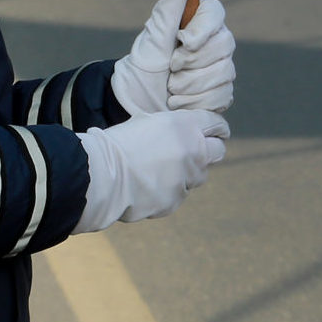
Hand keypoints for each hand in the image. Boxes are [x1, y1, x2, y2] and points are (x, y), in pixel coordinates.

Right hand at [73, 110, 229, 233]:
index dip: (216, 128)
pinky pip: (178, 194)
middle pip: (217, 150)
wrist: (104, 175)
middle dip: (210, 149)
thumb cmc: (118, 142)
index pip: (217, 124)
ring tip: (159, 169)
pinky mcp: (176, 201)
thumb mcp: (146, 121)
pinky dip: (168, 191)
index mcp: (186, 126)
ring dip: (186, 172)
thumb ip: (171, 128)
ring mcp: (187, 179)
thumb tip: (180, 135)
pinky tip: (147, 185)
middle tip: (194, 151)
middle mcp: (194, 152)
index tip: (215, 132)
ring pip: (197, 175)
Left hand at [112, 0, 237, 116]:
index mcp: (200, 22)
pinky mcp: (221, 94)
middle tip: (171, 68)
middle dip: (192, 63)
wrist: (137, 100)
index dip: (202, 30)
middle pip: (224, 47)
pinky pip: (221, 97)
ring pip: (224, 74)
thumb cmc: (145, 62)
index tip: (182, 41)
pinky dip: (196, 102)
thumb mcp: (157, 29)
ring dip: (190, 85)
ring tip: (171, 87)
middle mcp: (216, 43)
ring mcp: (222, 69)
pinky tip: (180, 102)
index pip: (217, 14)